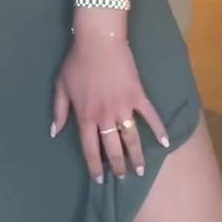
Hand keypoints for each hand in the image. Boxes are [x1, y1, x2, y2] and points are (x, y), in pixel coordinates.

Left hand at [51, 32, 168, 182]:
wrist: (99, 41)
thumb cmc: (77, 62)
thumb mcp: (61, 86)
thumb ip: (59, 111)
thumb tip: (55, 132)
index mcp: (86, 116)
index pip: (90, 149)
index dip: (95, 167)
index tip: (100, 180)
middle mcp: (105, 117)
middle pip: (113, 149)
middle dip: (118, 167)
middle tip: (123, 178)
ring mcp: (124, 107)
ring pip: (131, 139)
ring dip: (137, 157)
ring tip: (141, 170)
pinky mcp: (138, 96)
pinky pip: (150, 116)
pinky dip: (159, 129)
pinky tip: (166, 142)